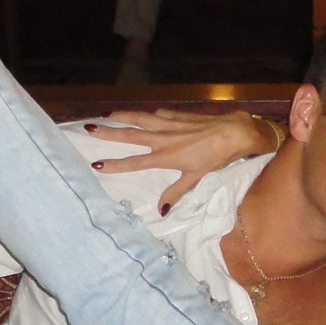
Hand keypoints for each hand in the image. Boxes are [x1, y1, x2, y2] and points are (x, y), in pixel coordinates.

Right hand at [87, 109, 280, 210]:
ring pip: (142, 119)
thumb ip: (176, 192)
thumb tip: (160, 211)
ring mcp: (171, 124)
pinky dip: (150, 113)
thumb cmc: (218, 157)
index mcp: (166, 156)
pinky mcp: (181, 115)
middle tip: (89, 128)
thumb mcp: (196, 178)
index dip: (115, 164)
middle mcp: (164, 138)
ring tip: (107, 115)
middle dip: (109, 133)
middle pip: (131, 135)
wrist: (236, 132)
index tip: (96, 164)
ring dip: (124, 116)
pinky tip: (145, 113)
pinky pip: (160, 114)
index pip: (135, 162)